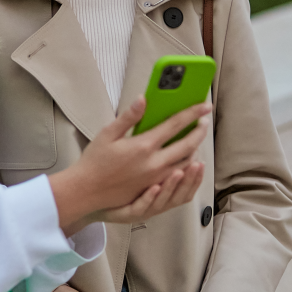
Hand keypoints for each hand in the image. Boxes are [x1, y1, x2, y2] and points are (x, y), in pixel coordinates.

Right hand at [49, 99, 211, 232]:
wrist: (87, 191)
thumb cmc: (95, 161)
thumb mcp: (108, 133)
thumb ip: (129, 116)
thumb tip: (143, 99)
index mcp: (144, 146)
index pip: (176, 125)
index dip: (192, 113)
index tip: (203, 106)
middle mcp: (155, 164)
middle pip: (188, 145)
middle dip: (200, 131)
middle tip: (204, 121)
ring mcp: (157, 179)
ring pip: (187, 162)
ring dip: (196, 148)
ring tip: (196, 138)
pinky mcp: (155, 190)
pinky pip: (180, 178)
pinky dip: (189, 166)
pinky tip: (188, 160)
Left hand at [98, 160, 203, 223]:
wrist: (93, 198)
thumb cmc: (117, 181)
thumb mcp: (138, 166)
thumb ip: (155, 152)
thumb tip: (170, 134)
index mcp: (161, 188)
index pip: (185, 181)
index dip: (197, 172)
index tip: (203, 156)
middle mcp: (157, 200)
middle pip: (181, 193)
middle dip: (191, 178)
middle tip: (197, 162)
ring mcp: (145, 206)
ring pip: (165, 201)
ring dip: (173, 187)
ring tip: (178, 172)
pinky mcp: (129, 212)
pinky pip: (142, 207)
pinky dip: (150, 198)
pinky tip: (154, 187)